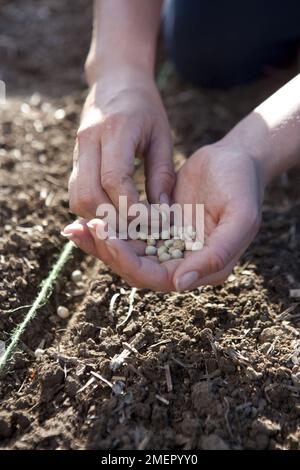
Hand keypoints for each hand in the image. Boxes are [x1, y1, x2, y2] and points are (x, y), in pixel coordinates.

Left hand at [62, 142, 263, 291]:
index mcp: (204, 268)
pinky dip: (109, 228)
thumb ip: (216, 254)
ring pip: (128, 253)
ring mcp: (169, 247)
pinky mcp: (158, 229)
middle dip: (109, 251)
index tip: (106, 235)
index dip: (128, 262)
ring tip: (76, 227)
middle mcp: (184, 264)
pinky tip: (86, 219)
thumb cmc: (242, 186)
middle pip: (135, 269)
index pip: (157, 278)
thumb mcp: (241, 218)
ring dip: (102, 243)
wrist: (235, 160)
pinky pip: (129, 234)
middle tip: (87, 227)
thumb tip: (178, 283)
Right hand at [68, 67, 174, 218]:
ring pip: (77, 199)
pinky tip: (114, 213)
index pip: (114, 179)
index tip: (151, 221)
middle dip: (113, 219)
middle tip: (137, 229)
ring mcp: (77, 151)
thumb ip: (162, 175)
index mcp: (115, 130)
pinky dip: (93, 210)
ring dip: (100, 218)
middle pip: (88, 195)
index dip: (131, 207)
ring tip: (126, 224)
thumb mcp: (162, 137)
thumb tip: (162, 214)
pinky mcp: (74, 160)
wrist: (114, 82)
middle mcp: (89, 141)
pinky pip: (76, 194)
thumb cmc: (145, 109)